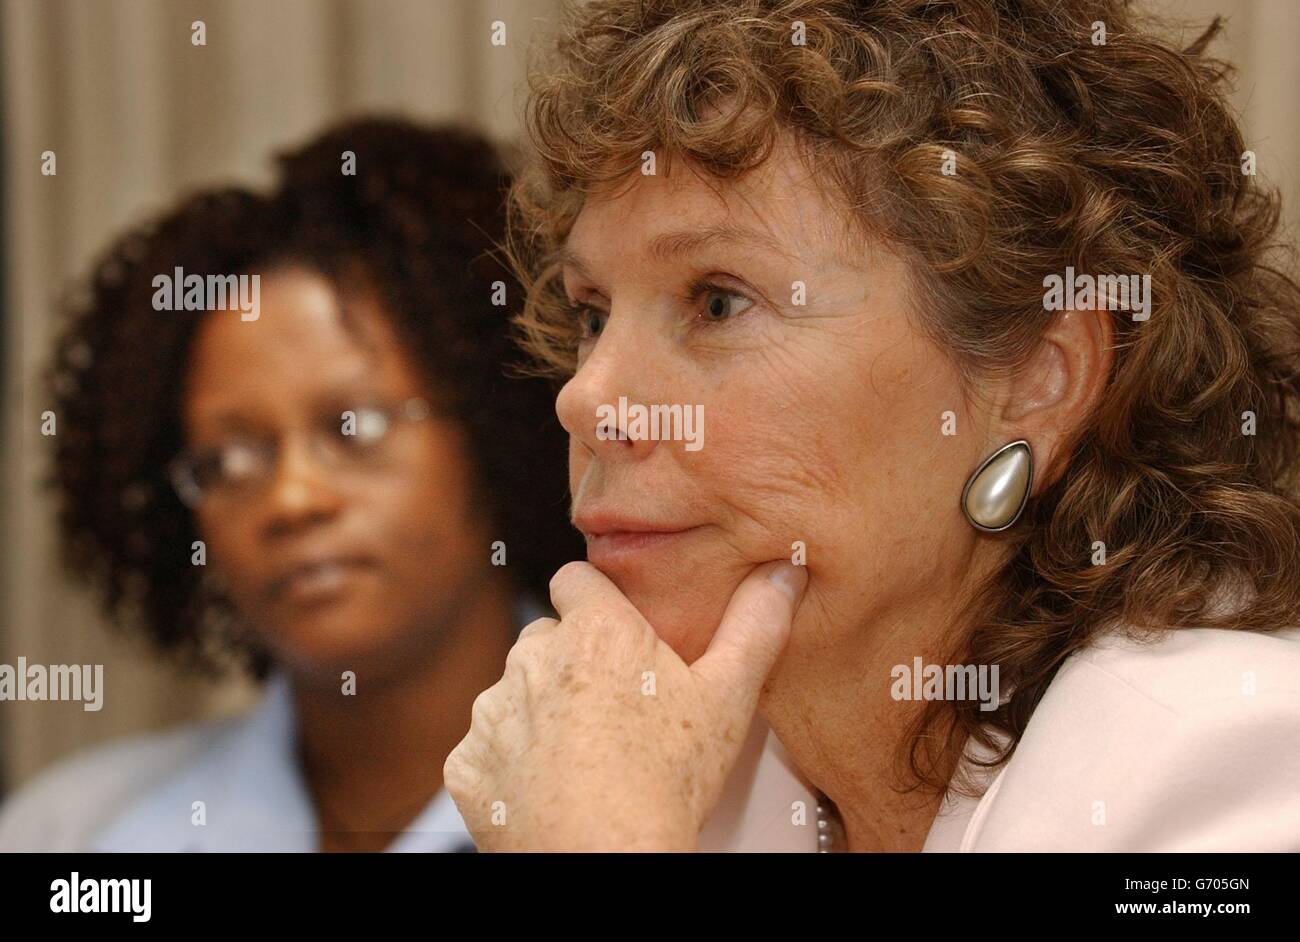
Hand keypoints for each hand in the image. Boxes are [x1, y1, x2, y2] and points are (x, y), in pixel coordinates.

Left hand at [443, 559, 807, 850]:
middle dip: (572, 663)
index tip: (617, 634)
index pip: (576, 579)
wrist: (605, 860)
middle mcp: (532, 657)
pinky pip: (486, 748)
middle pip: (547, 639)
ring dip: (539, 713)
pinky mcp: (466, 762)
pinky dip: (510, 763)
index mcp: (593, 629)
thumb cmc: (669, 782)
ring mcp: (493, 711)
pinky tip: (548, 788)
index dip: (596, 602)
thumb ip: (755, 626)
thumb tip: (784, 573)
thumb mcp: (728, 699)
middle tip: (613, 709)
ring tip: (584, 757)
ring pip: (515, 694)